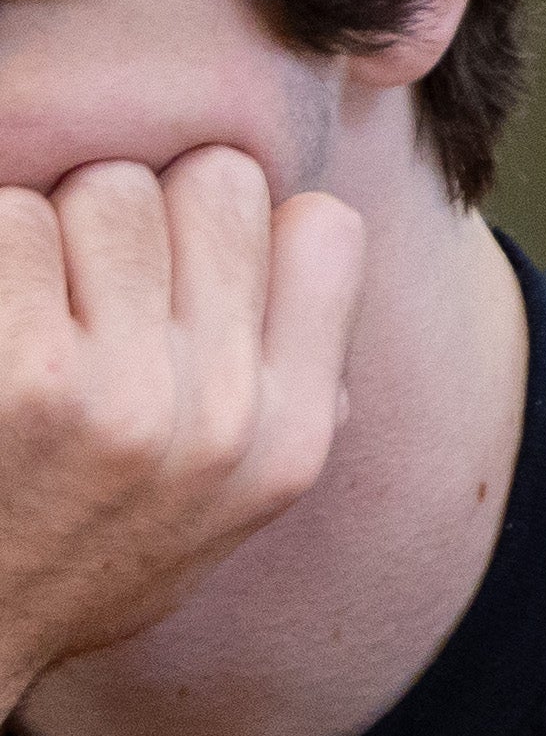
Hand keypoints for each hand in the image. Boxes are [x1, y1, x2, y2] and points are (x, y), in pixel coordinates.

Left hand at [0, 148, 366, 705]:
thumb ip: (285, 387)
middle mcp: (225, 417)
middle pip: (209, 180)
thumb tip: (316, 232)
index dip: (241, 222)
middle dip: (142, 207)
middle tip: (87, 275)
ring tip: (26, 301)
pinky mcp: (26, 374)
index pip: (325, 227)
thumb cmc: (82, 554)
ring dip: (50, 223)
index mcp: (290, 438)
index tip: (185, 267)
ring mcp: (125, 395)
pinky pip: (12, 219)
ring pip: (105, 189)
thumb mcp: (225, 502)